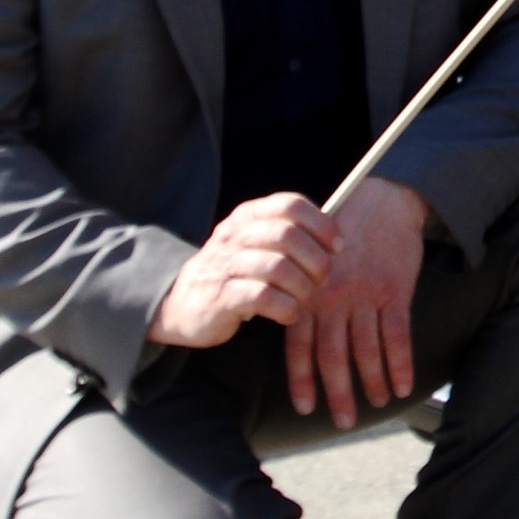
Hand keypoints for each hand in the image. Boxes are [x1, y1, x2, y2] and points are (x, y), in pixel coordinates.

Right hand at [150, 192, 341, 347]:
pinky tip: (289, 313)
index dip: (322, 224)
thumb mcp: (255, 243)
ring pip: (280, 268)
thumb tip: (336, 241)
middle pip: (289, 236)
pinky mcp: (221, 297)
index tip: (336, 246)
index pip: (291, 205)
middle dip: (316, 260)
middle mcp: (235, 235)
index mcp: (248, 216)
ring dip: (303, 287)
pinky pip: (266, 298)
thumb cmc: (235, 272)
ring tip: (304, 298)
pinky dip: (287, 307)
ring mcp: (225, 265)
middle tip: (322, 279)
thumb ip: (290, 236)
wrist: (181, 302)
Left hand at [285, 175, 428, 428]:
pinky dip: (400, 365)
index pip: (298, 345)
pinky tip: (404, 386)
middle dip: (338, 393)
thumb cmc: (346, 234)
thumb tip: (300, 333)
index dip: (302, 379)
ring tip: (378, 405)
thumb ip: (306, 296)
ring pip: (366, 351)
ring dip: (372, 384)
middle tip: (343, 422)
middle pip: (333, 356)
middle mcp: (333, 298)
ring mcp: (364, 296)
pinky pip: (397, 336)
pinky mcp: (395, 291)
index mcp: (309, 293)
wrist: (383, 201)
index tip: (305, 407)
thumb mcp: (314, 261)